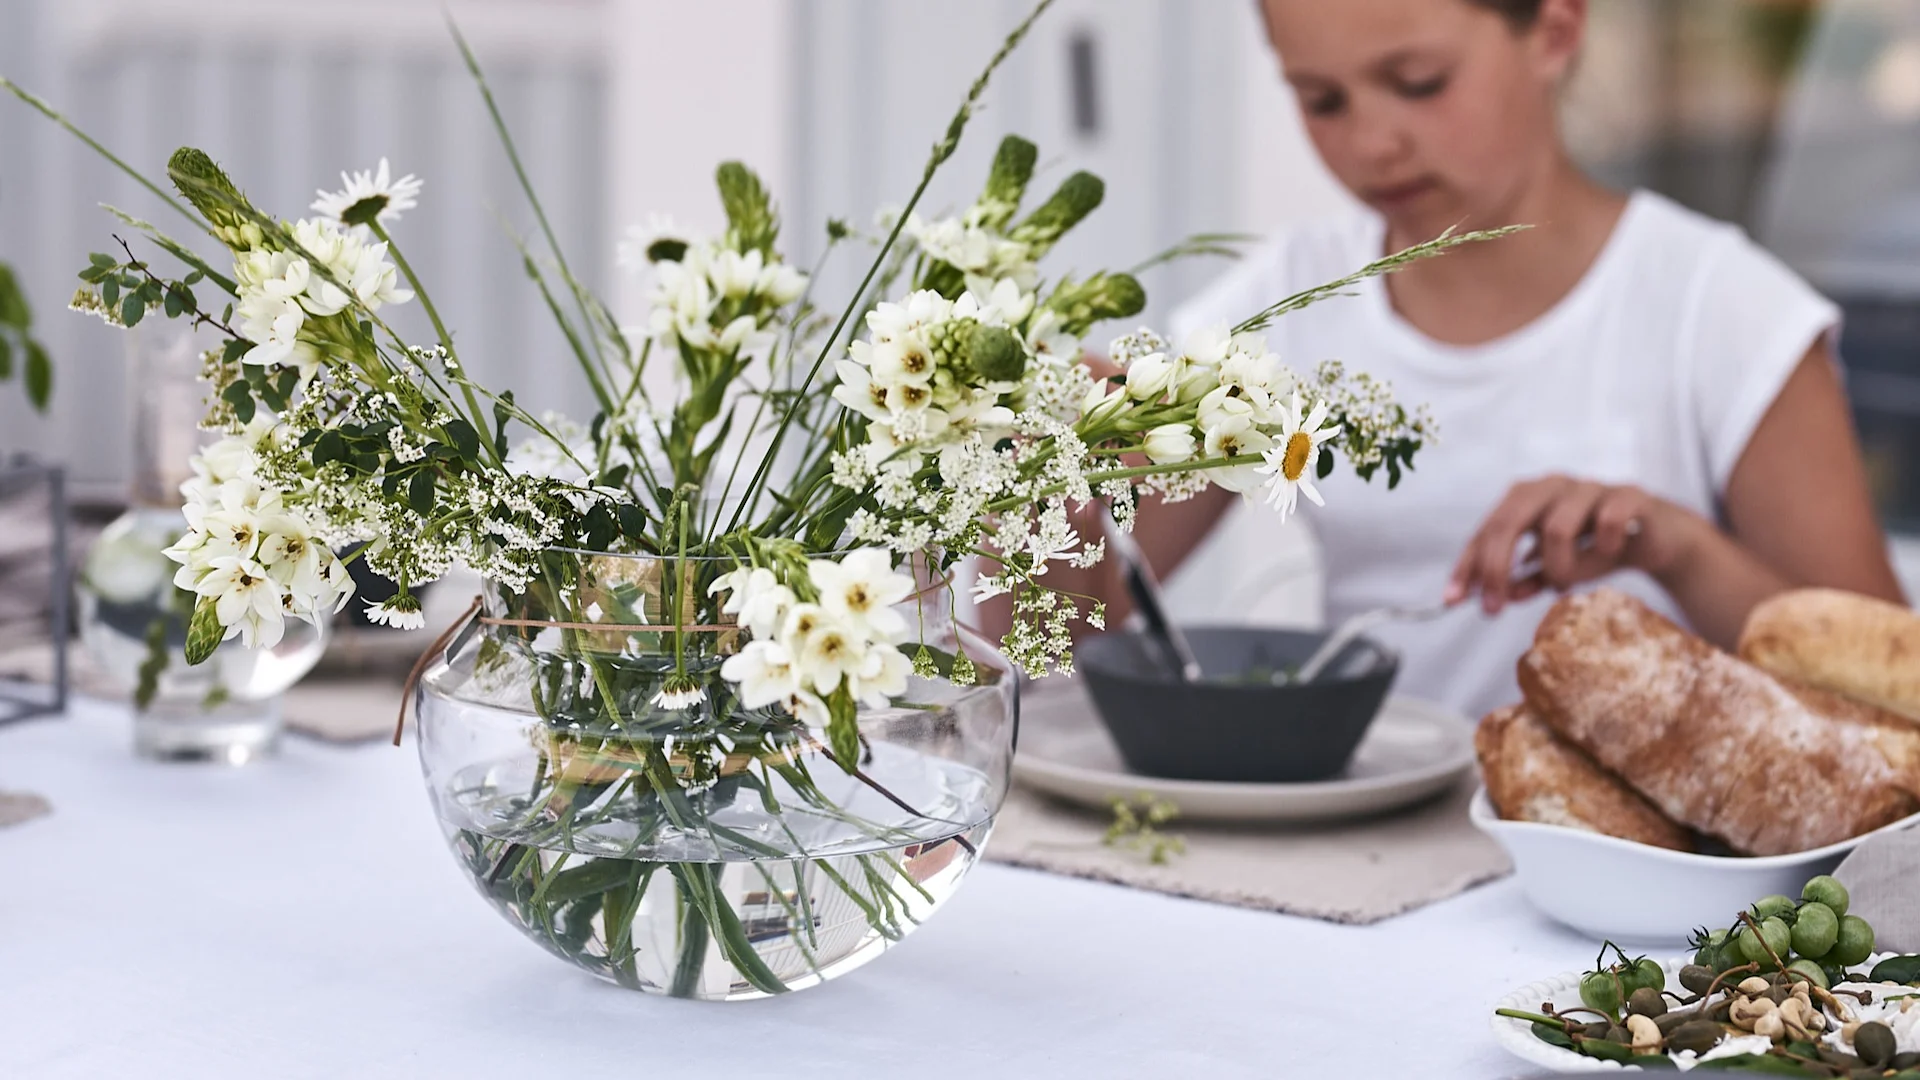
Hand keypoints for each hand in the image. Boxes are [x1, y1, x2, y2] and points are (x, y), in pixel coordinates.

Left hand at [1445, 475, 1697, 614]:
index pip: (1486, 530)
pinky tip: (1610, 553)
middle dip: (1496, 569)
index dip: (1468, 565)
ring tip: (1568, 583)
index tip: (1453, 600)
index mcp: (1527, 498)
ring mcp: (1591, 487)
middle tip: (1495, 609)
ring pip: (1556, 528)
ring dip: (1559, 568)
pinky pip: (1606, 522)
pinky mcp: (1630, 494)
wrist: (1658, 539)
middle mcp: (1552, 486)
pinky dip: (1602, 549)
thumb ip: (1520, 580)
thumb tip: (1489, 597)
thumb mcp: (1552, 571)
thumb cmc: (1595, 550)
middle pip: (1509, 521)